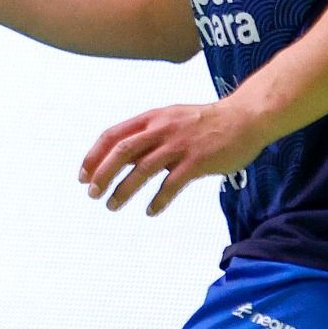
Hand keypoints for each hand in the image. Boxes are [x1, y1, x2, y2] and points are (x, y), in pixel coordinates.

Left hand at [80, 99, 271, 216]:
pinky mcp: (198, 161)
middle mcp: (161, 129)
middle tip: (91, 194)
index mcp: (152, 118)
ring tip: (112, 206)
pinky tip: (150, 211)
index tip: (83, 175)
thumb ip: (148, 134)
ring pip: (143, 169)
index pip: (112, 135)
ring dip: (124, 190)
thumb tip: (122, 155)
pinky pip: (172, 184)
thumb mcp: (171, 119)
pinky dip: (158, 200)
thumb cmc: (205, 122)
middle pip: (122, 151)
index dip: (94, 156)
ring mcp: (180, 145)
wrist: (244, 117)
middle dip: (102, 174)